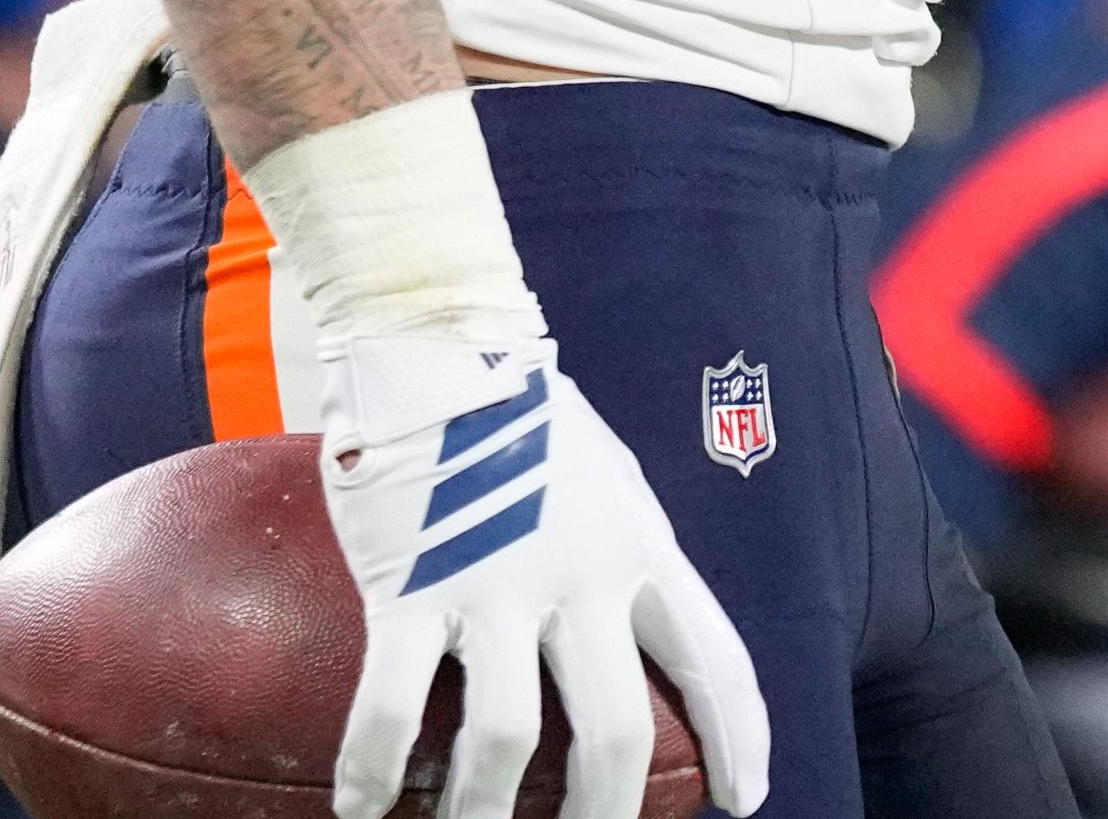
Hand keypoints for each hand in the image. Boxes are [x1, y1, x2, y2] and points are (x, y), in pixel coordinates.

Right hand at [317, 334, 770, 818]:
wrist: (439, 336)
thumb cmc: (521, 410)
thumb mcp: (606, 479)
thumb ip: (619, 551)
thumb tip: (626, 626)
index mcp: (639, 548)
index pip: (716, 657)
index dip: (741, 736)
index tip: (747, 798)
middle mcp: (579, 577)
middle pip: (615, 731)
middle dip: (604, 815)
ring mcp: (493, 584)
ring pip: (501, 741)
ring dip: (476, 813)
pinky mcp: (410, 585)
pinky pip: (391, 704)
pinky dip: (373, 768)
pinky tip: (360, 806)